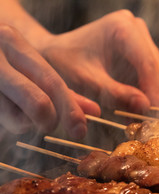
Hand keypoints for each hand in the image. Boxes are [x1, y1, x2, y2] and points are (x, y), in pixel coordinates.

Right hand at [0, 24, 99, 138]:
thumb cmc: (5, 60)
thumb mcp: (30, 65)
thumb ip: (63, 90)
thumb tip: (94, 111)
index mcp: (12, 42)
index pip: (52, 82)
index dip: (70, 110)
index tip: (80, 130)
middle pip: (38, 104)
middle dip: (51, 121)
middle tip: (50, 124)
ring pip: (18, 121)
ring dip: (28, 124)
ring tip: (22, 110)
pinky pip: (3, 124)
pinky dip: (13, 123)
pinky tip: (9, 109)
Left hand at [39, 10, 158, 112]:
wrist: (55, 54)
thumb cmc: (66, 63)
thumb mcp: (88, 81)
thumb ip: (116, 94)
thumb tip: (145, 106)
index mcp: (122, 27)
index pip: (147, 63)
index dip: (152, 91)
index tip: (150, 115)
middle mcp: (135, 28)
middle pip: (156, 68)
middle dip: (149, 96)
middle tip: (139, 121)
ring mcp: (139, 39)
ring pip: (156, 74)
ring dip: (146, 97)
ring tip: (131, 117)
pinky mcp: (139, 52)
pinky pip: (149, 76)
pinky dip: (142, 93)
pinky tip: (130, 107)